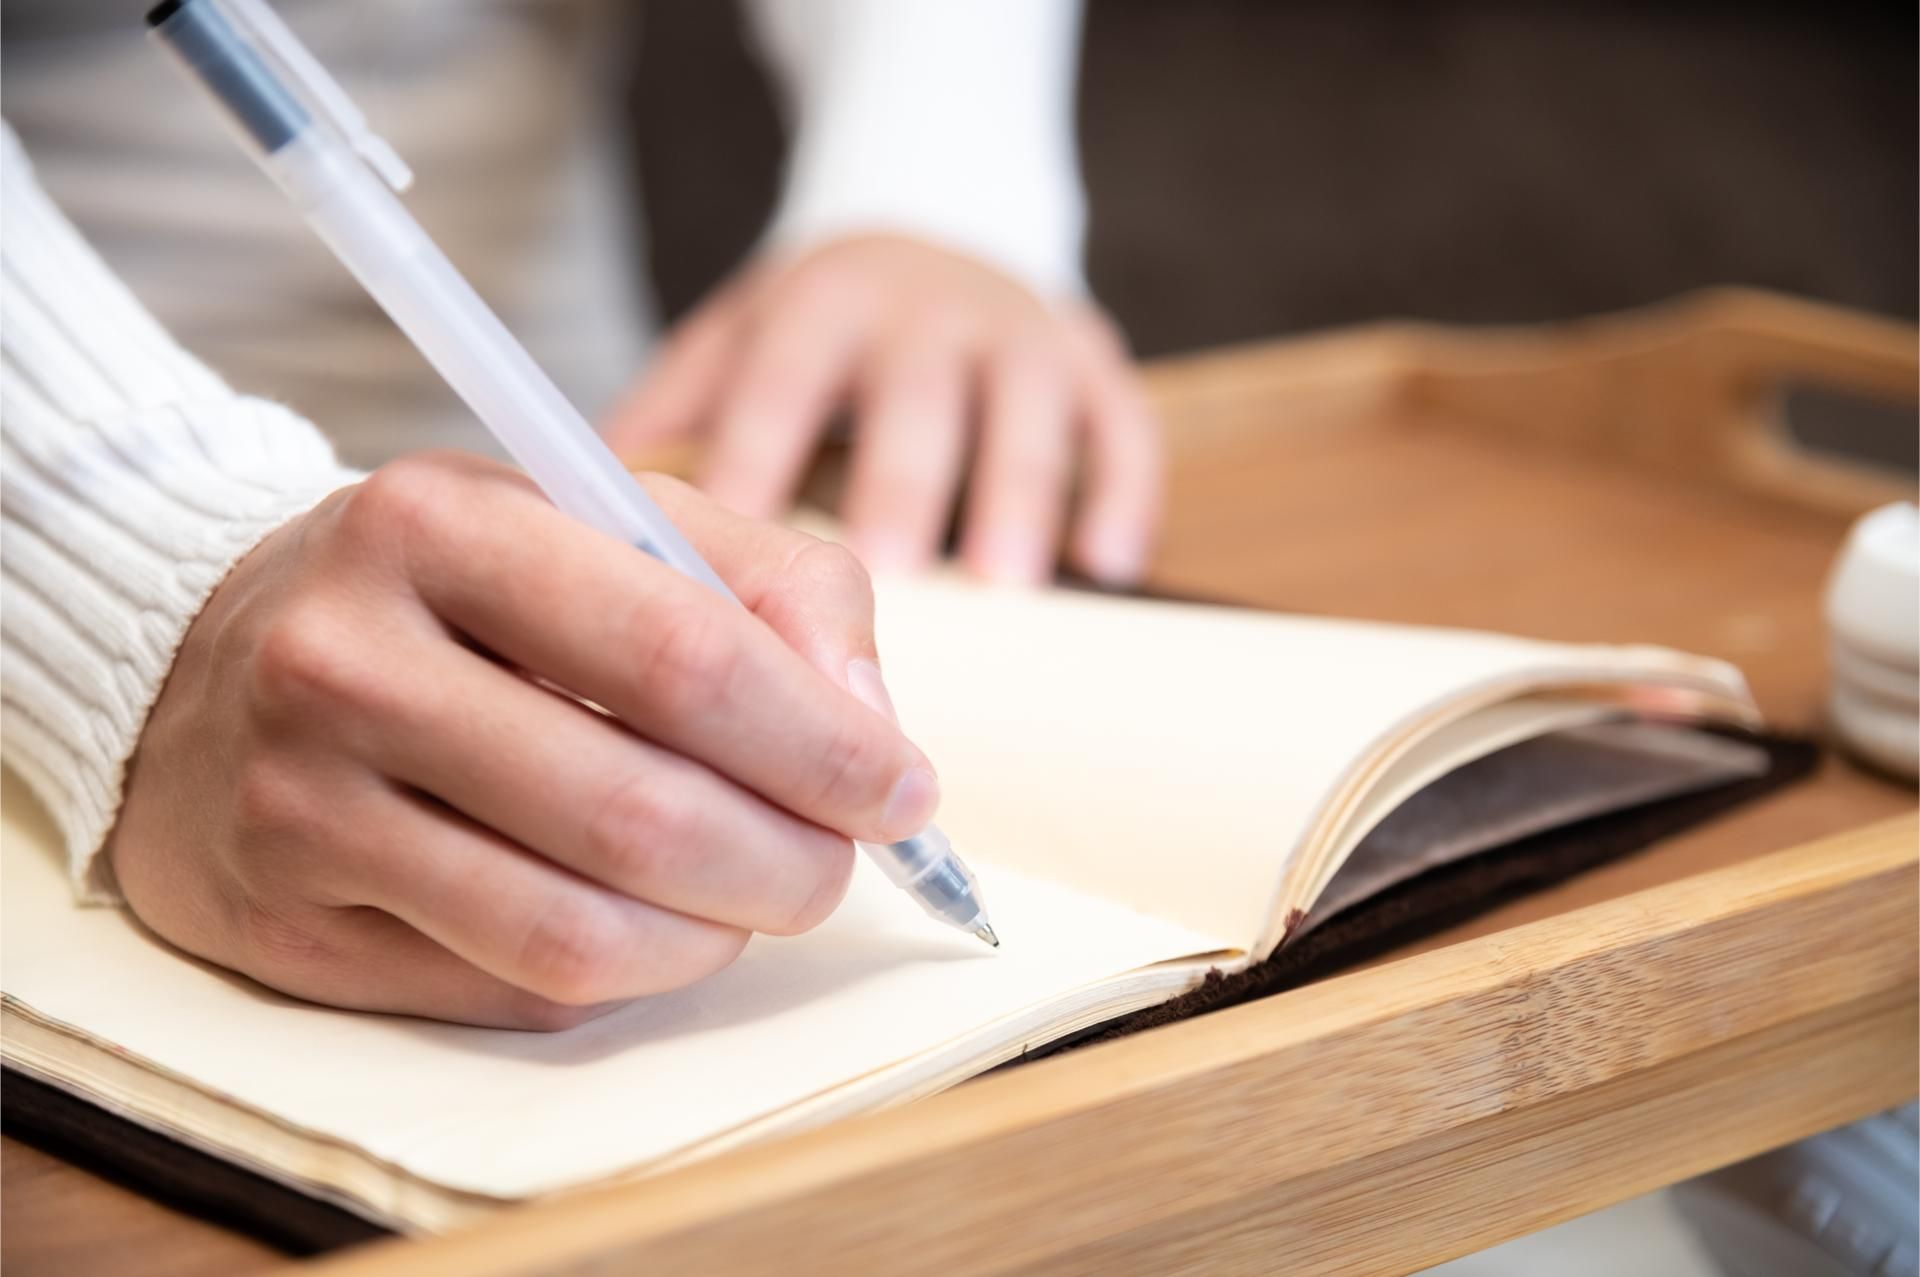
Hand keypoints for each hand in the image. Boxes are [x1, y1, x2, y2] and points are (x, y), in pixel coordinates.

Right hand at [108, 453, 934, 1029]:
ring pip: (577, 934)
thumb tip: (873, 723)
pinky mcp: (287, 922)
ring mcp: (302, 803)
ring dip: (714, 938)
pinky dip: (625, 975)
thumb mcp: (610, 522)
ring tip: (749, 897)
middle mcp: (349, 661)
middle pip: (642, 816)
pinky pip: (512, 991)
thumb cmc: (460, 591)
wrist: (212, 655)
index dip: (826, 744)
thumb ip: (771, 584)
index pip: (684, 654)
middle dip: (791, 863)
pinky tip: (644, 923)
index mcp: (441, 523)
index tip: (903, 788)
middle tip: (837, 863)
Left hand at [604, 234, 1162, 586]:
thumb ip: (670, 417)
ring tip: (1004, 581)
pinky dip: (1123, 492)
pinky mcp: (1094, 361)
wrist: (936, 239)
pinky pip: (1122, 423)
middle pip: (913, 396)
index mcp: (820, 305)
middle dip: (898, 484)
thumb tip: (570, 522)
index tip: (737, 544)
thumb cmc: (815, 333)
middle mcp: (923, 310)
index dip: (760, 452)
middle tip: (881, 577)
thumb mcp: (733, 342)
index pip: (783, 378)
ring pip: (1025, 410)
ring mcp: (1017, 333)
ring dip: (1017, 494)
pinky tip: (1106, 565)